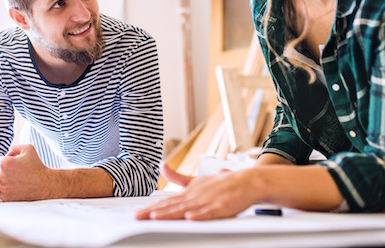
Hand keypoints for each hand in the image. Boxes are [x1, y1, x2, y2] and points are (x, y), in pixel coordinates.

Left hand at [0, 144, 55, 200]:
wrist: (44, 184)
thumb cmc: (36, 165)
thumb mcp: (28, 148)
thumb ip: (14, 147)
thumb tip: (6, 154)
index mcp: (5, 163)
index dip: (4, 161)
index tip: (13, 164)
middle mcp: (1, 175)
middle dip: (3, 171)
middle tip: (16, 172)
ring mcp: (3, 188)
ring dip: (3, 180)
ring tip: (16, 179)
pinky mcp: (5, 197)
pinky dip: (5, 190)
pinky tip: (15, 187)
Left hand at [135, 165, 256, 220]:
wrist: (246, 181)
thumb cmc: (221, 183)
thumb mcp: (196, 180)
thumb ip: (178, 177)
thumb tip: (162, 165)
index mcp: (189, 192)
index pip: (167, 201)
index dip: (152, 208)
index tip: (137, 213)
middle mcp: (196, 196)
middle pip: (172, 206)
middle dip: (154, 213)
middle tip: (138, 217)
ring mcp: (208, 201)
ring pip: (186, 209)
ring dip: (171, 214)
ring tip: (156, 217)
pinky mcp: (222, 206)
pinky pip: (210, 213)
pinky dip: (200, 216)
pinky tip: (190, 219)